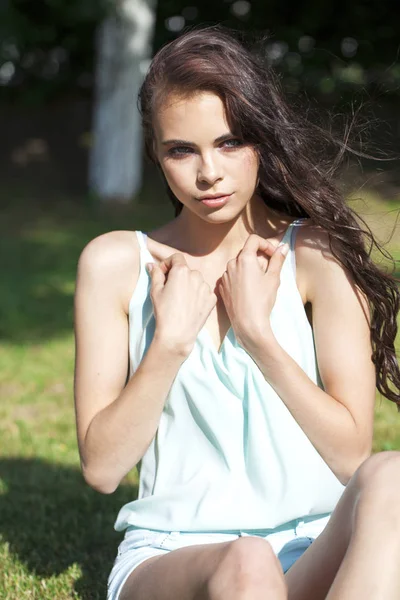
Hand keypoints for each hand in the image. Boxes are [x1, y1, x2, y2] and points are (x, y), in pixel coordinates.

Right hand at [146, 254, 216, 355]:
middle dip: (178, 276)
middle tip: (171, 290)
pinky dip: (197, 296)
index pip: (176, 257)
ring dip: (189, 285)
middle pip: (187, 270)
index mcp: (181, 271)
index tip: (163, 274)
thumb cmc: (164, 312)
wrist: (177, 334)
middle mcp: (196, 275)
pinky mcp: (212, 298)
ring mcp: (206, 287)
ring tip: (181, 300)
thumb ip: (155, 274)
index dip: (168, 263)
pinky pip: (204, 292)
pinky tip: (190, 306)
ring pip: (196, 281)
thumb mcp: (155, 291)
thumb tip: (152, 264)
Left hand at [217, 234, 288, 349]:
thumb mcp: (273, 278)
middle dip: (258, 258)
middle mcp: (231, 264)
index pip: (254, 240)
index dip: (266, 244)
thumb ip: (277, 260)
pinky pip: (232, 276)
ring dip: (249, 269)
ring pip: (238, 265)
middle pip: (246, 253)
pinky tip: (248, 291)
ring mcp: (224, 276)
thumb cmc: (262, 300)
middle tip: (268, 272)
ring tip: (258, 283)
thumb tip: (283, 247)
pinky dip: (240, 278)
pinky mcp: (222, 287)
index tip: (273, 255)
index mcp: (244, 258)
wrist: (247, 323)